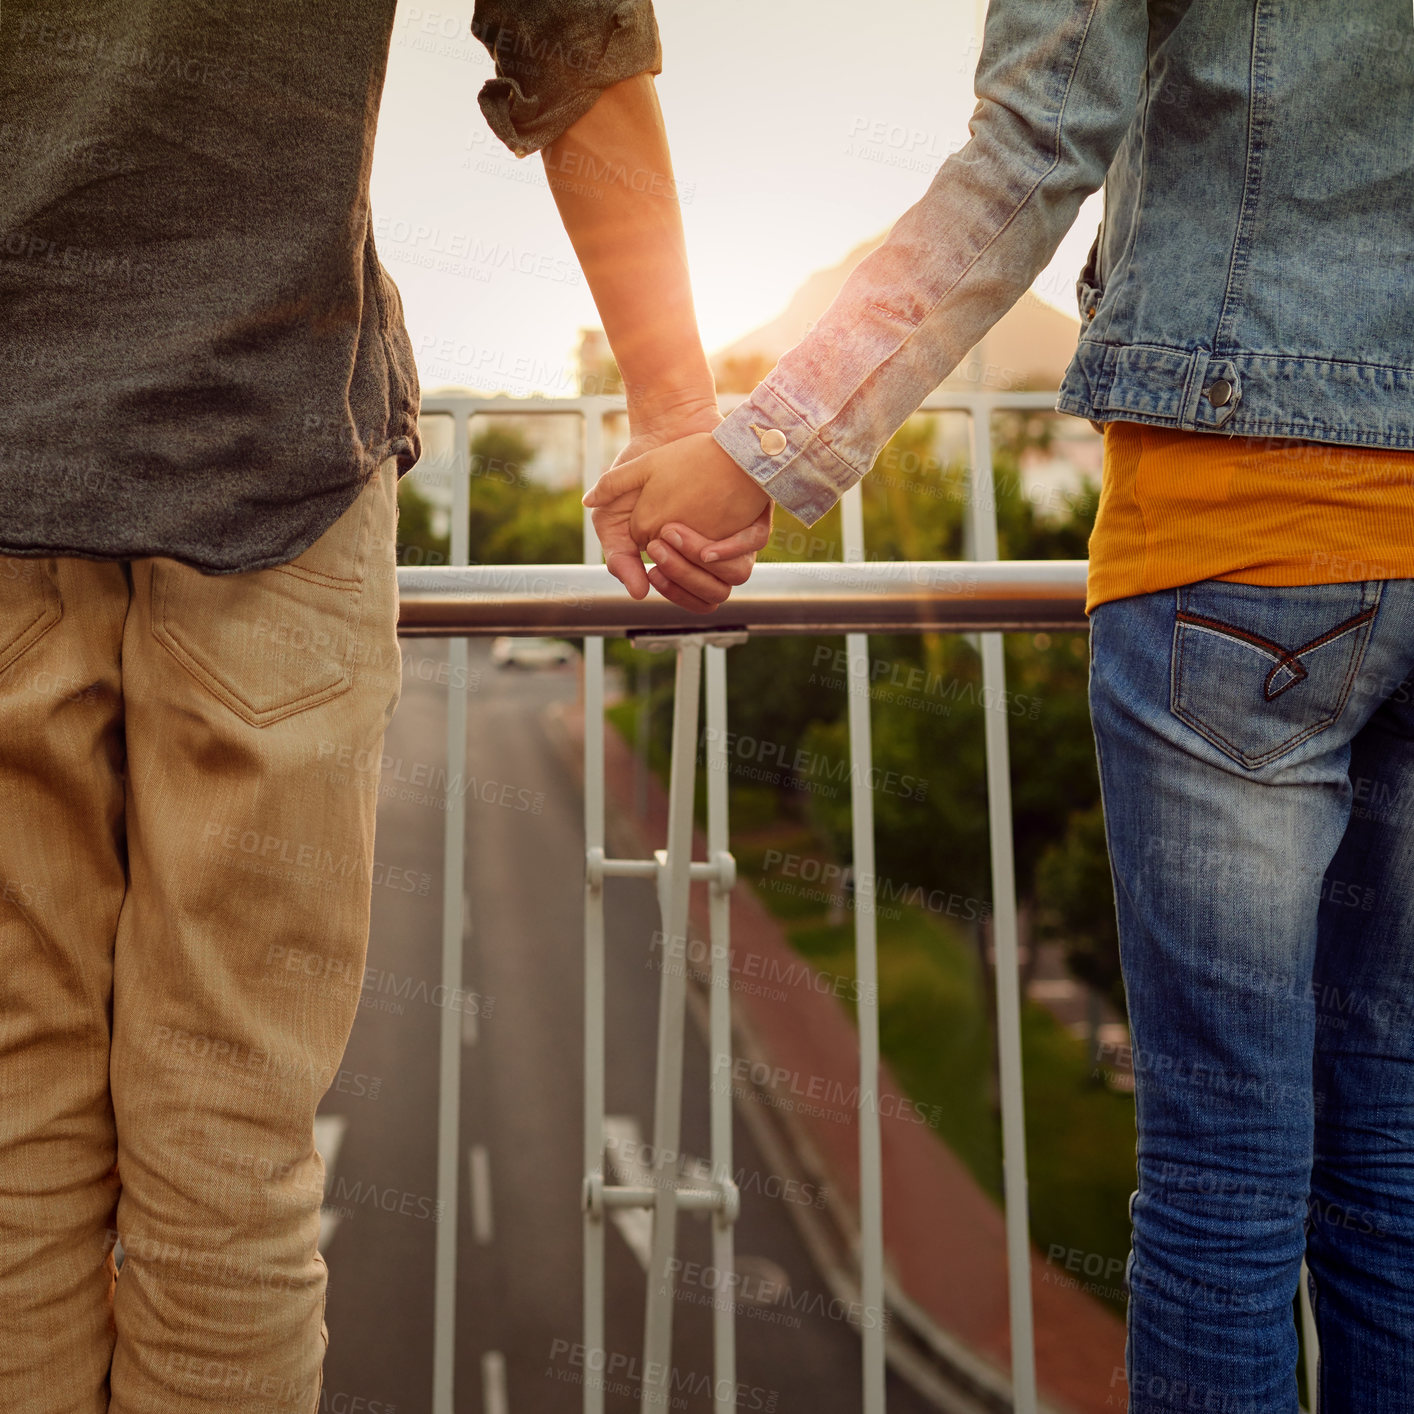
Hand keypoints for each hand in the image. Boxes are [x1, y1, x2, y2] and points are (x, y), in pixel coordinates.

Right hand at [585, 426, 770, 609]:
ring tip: (674, 536)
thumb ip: (619, 555)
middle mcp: (716, 554)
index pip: (691, 598)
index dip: (674, 591)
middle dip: (685, 576)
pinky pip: (756, 540)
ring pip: (738, 574)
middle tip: (658, 547)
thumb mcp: (614, 517)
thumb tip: (637, 593)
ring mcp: (736, 535)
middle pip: (714, 591)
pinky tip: (708, 542)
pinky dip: (733, 547)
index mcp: (685, 562)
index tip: (652, 571)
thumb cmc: (637, 480)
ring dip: (705, 564)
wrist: (665, 432)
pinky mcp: (751, 511)